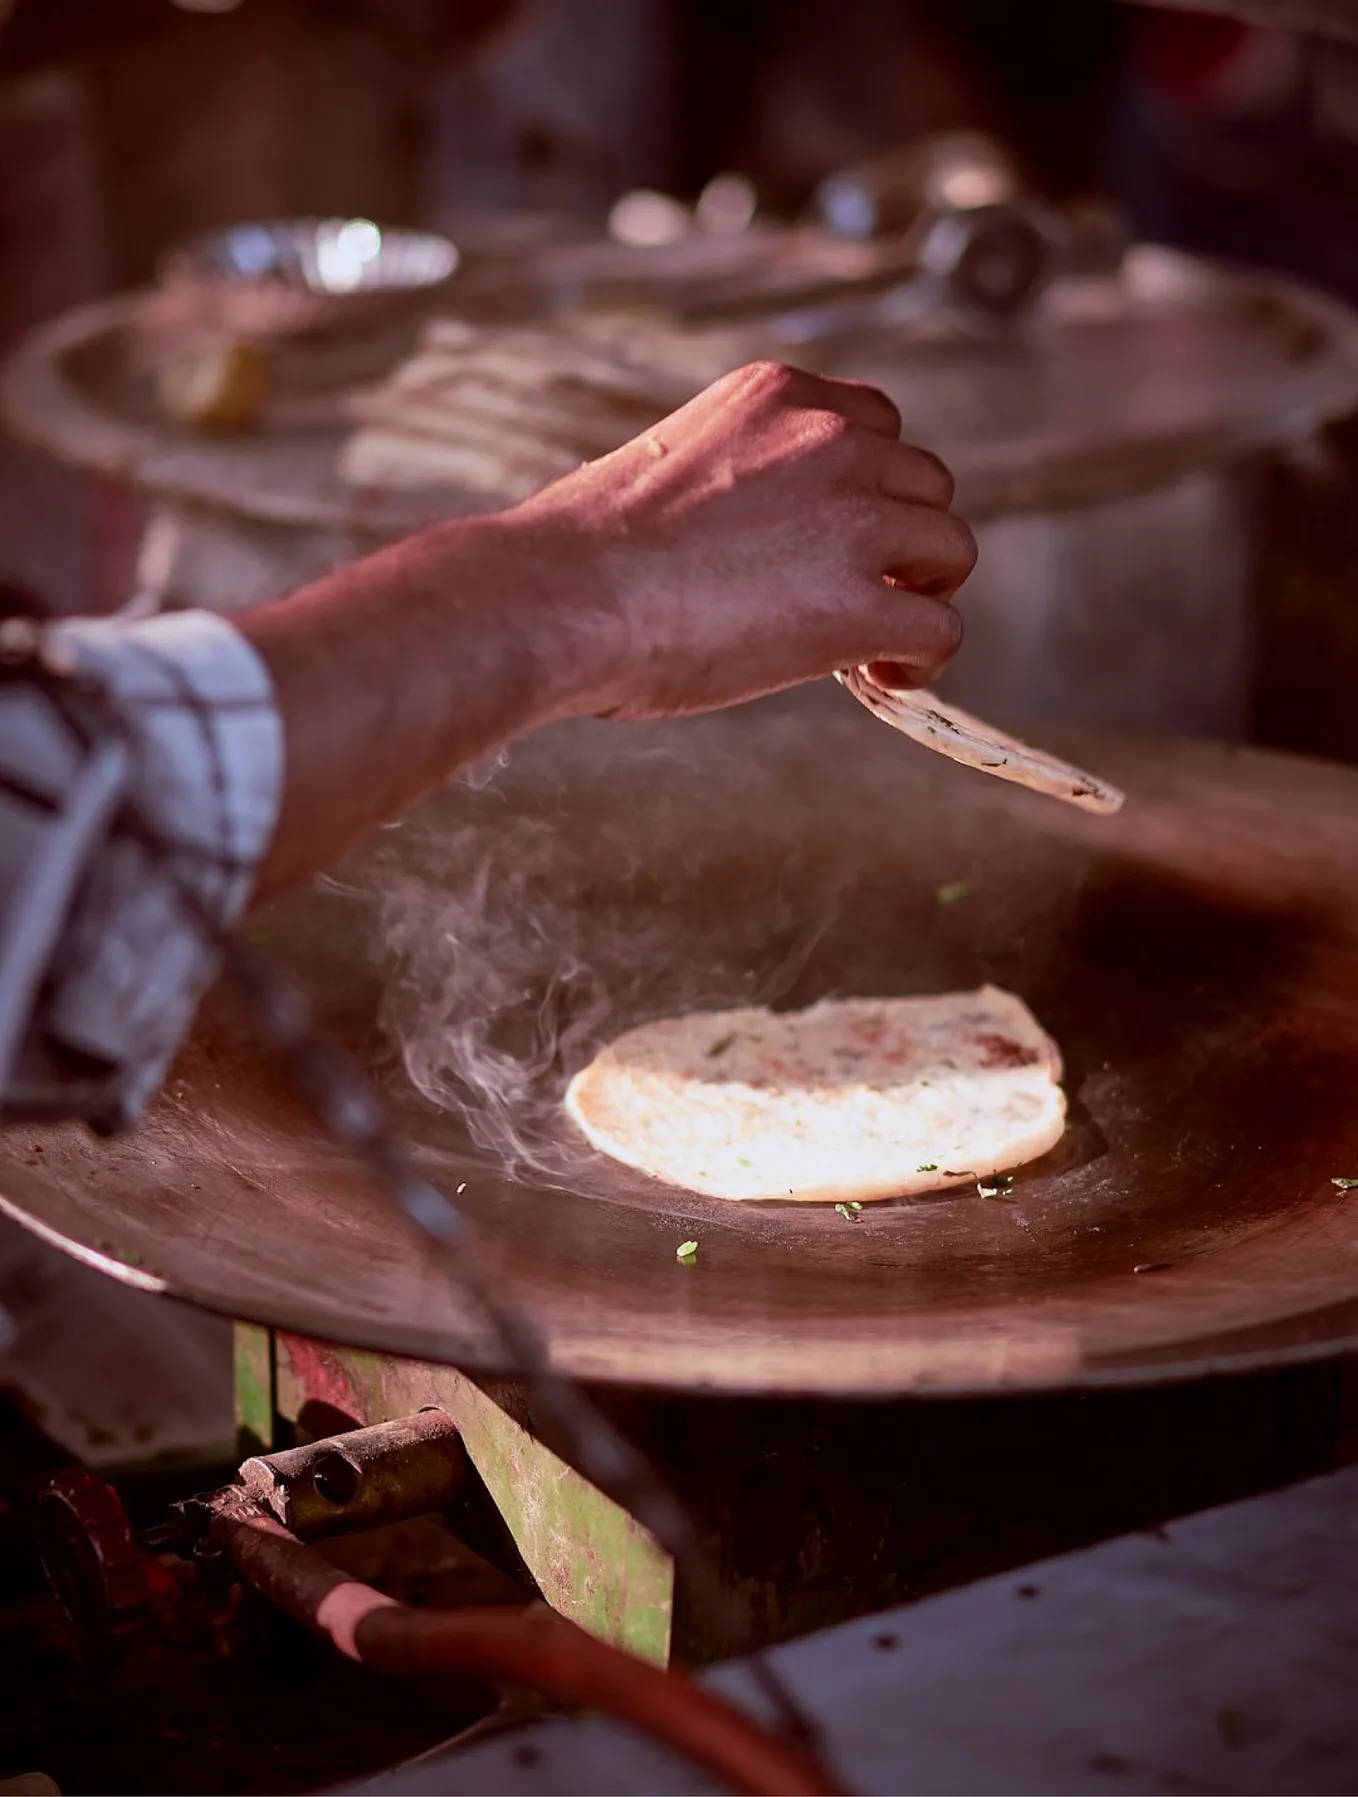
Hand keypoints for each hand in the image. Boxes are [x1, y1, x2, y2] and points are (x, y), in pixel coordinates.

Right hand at [516, 360, 976, 720]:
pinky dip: (922, 661)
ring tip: (872, 642)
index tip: (837, 537)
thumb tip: (754, 543)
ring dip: (920, 595)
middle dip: (900, 542)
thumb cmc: (581, 553)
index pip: (874, 423)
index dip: (869, 489)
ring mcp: (851, 518)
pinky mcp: (857, 604)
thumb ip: (738, 480)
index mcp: (777, 396)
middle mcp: (829, 439)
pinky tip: (879, 678)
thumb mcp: (670, 466)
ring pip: (950, 549)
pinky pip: (939, 630)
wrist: (558, 598)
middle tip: (857, 595)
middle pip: (925, 484)